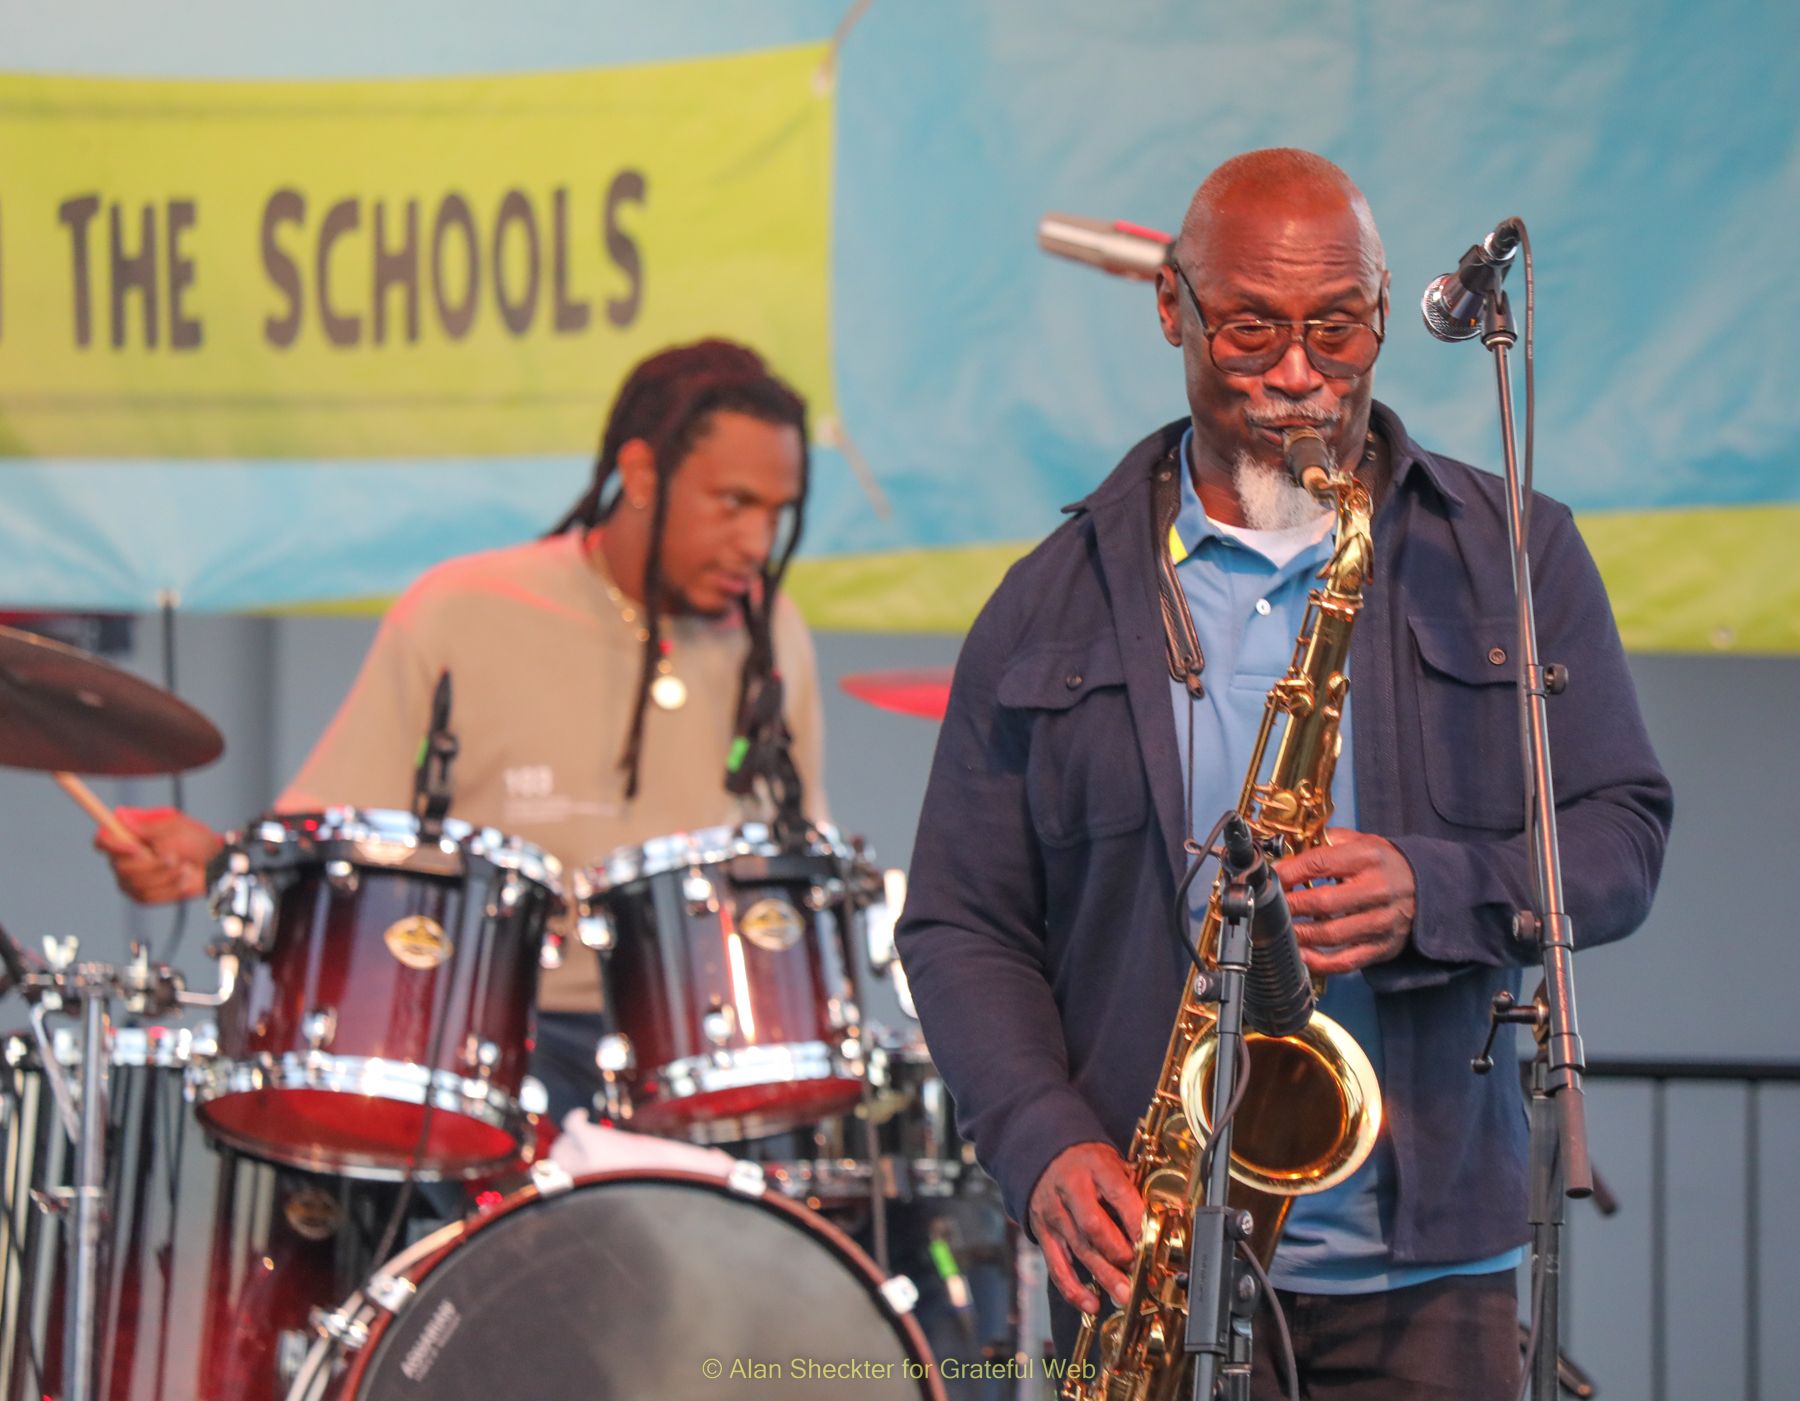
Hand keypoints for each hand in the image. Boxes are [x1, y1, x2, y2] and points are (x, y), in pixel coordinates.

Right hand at [95, 807, 222, 904]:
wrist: (215, 865)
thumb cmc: (196, 842)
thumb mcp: (175, 828)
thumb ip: (148, 828)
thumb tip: (120, 815)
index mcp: (129, 839)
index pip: (103, 841)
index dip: (111, 844)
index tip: (132, 846)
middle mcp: (124, 860)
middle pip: (120, 866)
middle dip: (151, 863)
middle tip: (173, 856)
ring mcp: (132, 880)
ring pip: (135, 883)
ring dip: (165, 874)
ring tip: (182, 867)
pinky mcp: (144, 897)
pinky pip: (149, 896)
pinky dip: (170, 888)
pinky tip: (181, 880)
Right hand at [1027, 1142, 1143, 1314]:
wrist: (1047, 1155)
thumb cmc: (1090, 1164)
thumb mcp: (1113, 1163)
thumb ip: (1132, 1190)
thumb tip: (1161, 1225)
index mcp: (1095, 1166)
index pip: (1118, 1193)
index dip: (1135, 1220)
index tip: (1152, 1241)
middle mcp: (1071, 1188)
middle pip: (1093, 1225)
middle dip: (1118, 1252)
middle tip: (1137, 1270)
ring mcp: (1054, 1212)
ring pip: (1078, 1248)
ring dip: (1103, 1275)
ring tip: (1123, 1295)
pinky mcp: (1042, 1232)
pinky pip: (1056, 1265)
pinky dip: (1073, 1288)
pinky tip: (1090, 1304)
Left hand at [1275, 828, 1416, 974]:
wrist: (1427, 885)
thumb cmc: (1384, 863)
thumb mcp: (1360, 841)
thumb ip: (1325, 843)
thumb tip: (1286, 851)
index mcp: (1369, 858)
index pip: (1320, 864)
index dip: (1289, 873)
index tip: (1268, 879)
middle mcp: (1378, 890)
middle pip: (1325, 902)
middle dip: (1290, 906)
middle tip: (1270, 907)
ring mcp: (1383, 922)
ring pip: (1333, 935)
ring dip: (1300, 935)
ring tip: (1280, 930)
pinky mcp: (1384, 947)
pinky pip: (1347, 961)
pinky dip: (1320, 962)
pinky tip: (1301, 954)